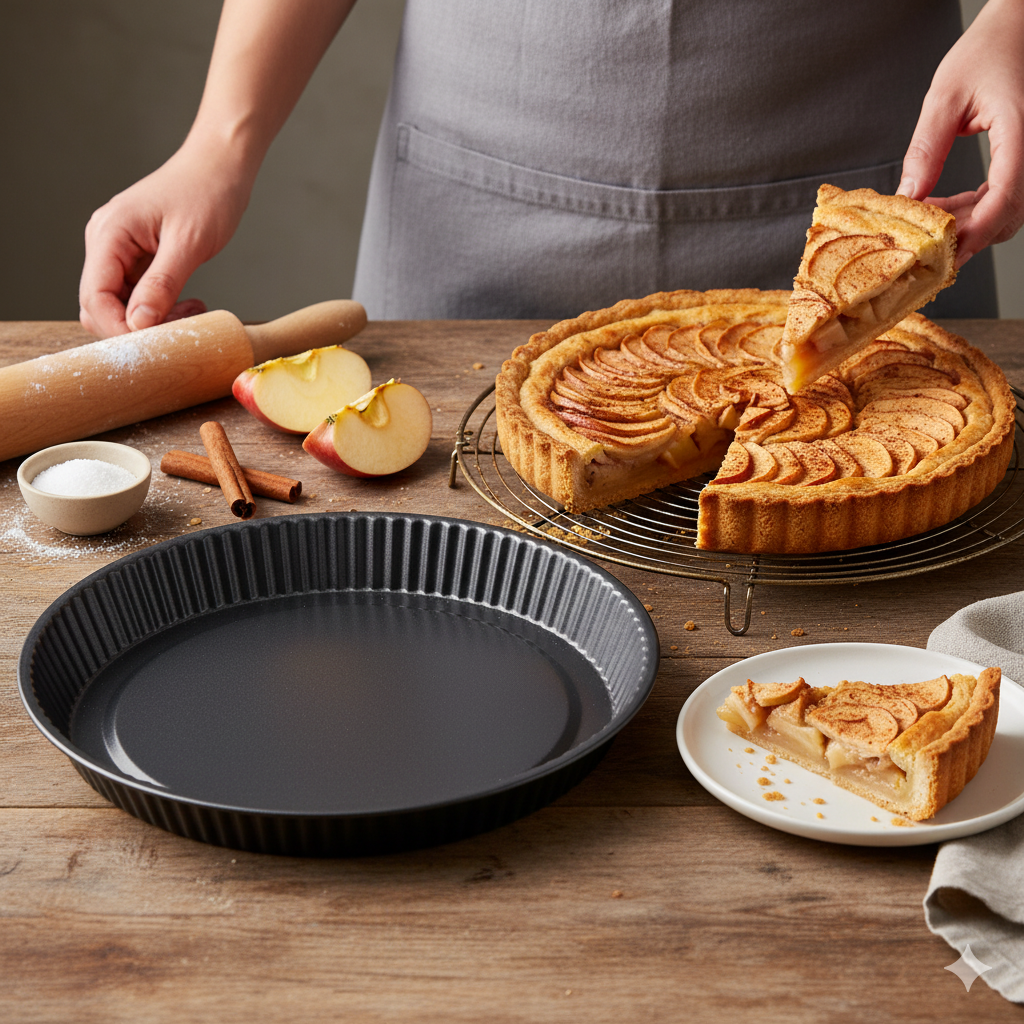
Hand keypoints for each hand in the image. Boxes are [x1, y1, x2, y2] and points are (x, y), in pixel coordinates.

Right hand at [78, 0, 355, 338]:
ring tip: (192, 312)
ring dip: (151, 319)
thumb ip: (162, 285)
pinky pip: (137, 294)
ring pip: (120, 304)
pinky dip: (160, 307)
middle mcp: (105, 242)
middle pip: (99, 306)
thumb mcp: (189, 244)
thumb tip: (138, 324)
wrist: (222, 165)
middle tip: (181, 327)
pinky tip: (189, 304)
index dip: (120, 329)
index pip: (95, 298)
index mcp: (109, 235)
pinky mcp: (137, 255)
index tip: (156, 344)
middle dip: (135, 327)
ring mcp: (119, 249)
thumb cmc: (208, 193)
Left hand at [897, 0, 1023, 265]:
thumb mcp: (946, 95)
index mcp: (1023, 131)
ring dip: (968, 223)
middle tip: (921, 241)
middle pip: (1008, 213)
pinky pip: (1007, 196)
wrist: (1019, 26)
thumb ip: (926, 148)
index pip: (1004, 196)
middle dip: (965, 234)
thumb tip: (906, 197)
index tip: (942, 252)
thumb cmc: (989, 48)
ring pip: (1009, 211)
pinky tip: (943, 205)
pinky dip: (976, 208)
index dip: (973, 231)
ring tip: (927, 219)